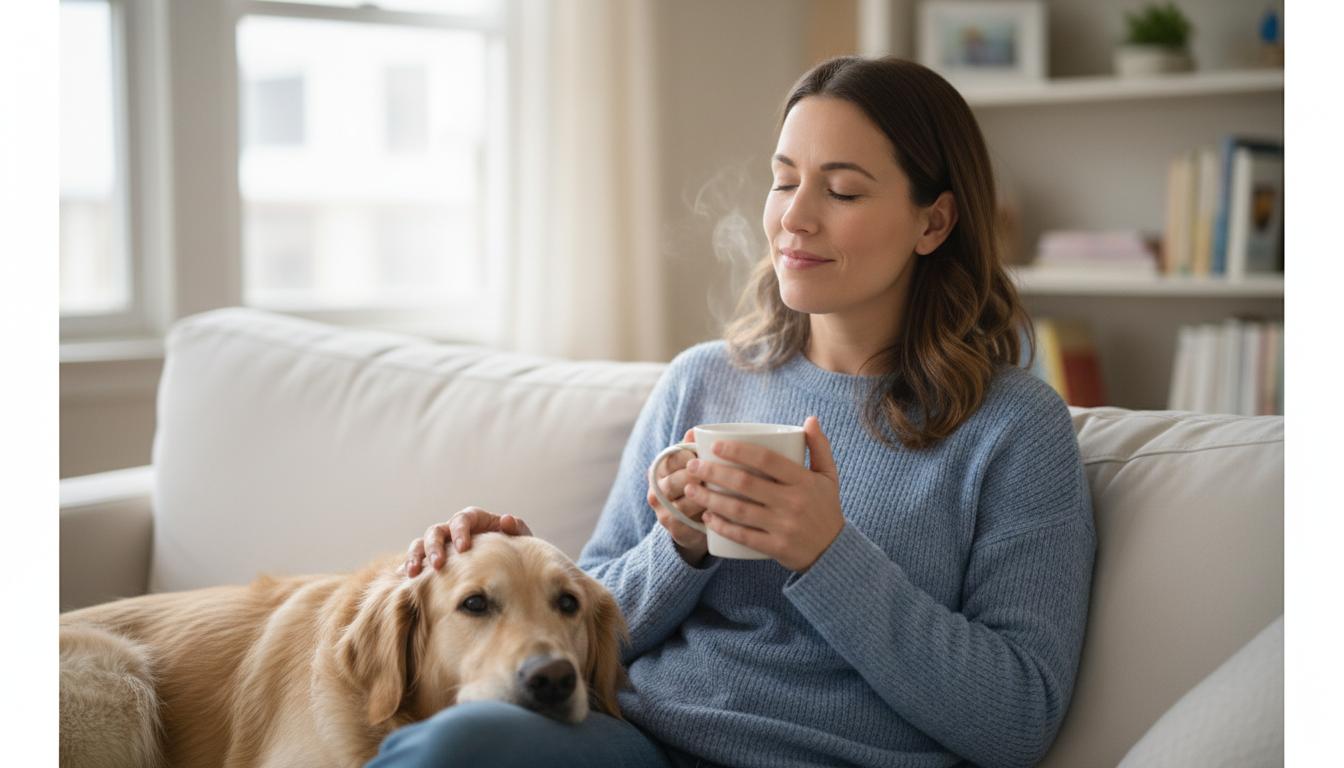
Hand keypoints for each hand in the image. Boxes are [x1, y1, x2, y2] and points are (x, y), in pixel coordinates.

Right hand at [399, 506, 532, 577]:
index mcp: (474, 521)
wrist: (507, 570)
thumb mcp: (519, 542)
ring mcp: (441, 545)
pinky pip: (416, 561)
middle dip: (435, 547)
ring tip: (414, 573)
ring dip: (416, 556)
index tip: (463, 548)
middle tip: (438, 565)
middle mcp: (453, 530)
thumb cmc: (513, 552)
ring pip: (421, 544)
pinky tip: (407, 581)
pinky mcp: (432, 560)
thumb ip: (517, 530)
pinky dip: (409, 568)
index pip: (463, 519)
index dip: (460, 531)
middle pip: (437, 531)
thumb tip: (506, 520)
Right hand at [648, 428, 709, 565]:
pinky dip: (707, 515)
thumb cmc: (699, 485)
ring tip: (727, 492)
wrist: (694, 525)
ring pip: (684, 503)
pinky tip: (721, 510)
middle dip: (699, 477)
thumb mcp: (696, 465)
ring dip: (706, 497)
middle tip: (720, 475)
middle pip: (675, 481)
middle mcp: (656, 490)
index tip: (709, 455)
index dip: (690, 456)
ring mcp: (663, 512)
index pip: (671, 458)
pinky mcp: (675, 530)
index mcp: (659, 470)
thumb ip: (695, 448)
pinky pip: (691, 521)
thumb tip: (696, 431)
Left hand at [684, 416, 842, 571]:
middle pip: (746, 483)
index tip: (715, 446)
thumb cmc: (826, 508)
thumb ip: (819, 447)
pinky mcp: (776, 547)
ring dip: (710, 499)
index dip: (738, 451)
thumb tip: (810, 419)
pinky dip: (723, 527)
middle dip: (714, 473)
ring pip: (739, 510)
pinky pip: (744, 536)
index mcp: (804, 480)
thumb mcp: (828, 476)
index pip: (766, 459)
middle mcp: (794, 502)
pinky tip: (707, 518)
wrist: (835, 552)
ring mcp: (784, 526)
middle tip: (693, 466)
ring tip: (691, 489)